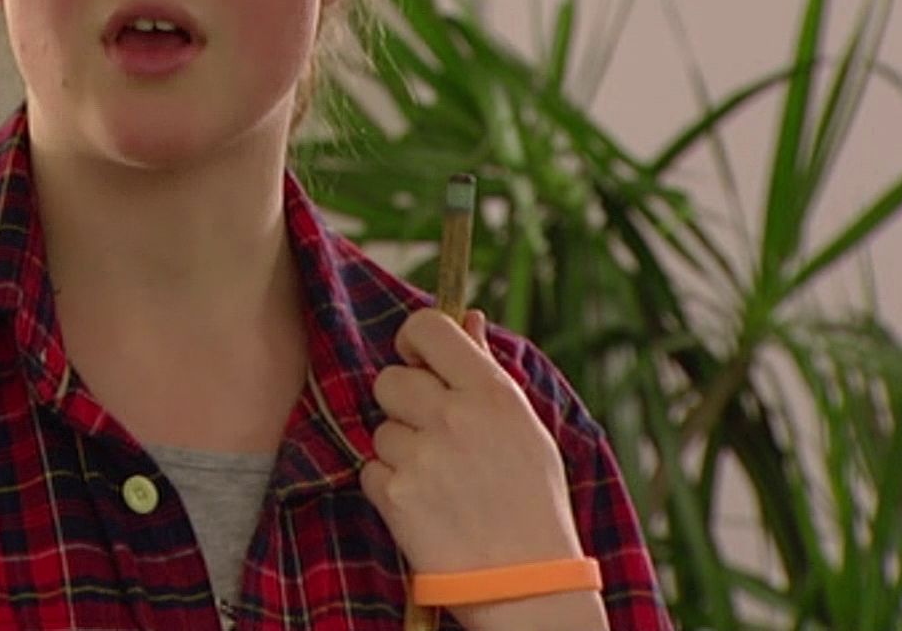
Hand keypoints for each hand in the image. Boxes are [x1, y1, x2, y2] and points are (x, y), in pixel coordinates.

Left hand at [360, 310, 587, 605]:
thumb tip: (470, 318)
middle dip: (402, 403)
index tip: (419, 361)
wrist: (527, 584)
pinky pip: (369, 468)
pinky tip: (424, 505)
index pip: (427, 328)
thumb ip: (488, 371)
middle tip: (432, 434)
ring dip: (399, 450)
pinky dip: (388, 486)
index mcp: (491, 393)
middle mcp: (452, 417)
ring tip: (440, 481)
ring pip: (380, 428)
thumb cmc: (532, 503)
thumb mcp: (526, 429)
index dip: (414, 341)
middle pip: (389, 379)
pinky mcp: (393, 494)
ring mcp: (419, 455)